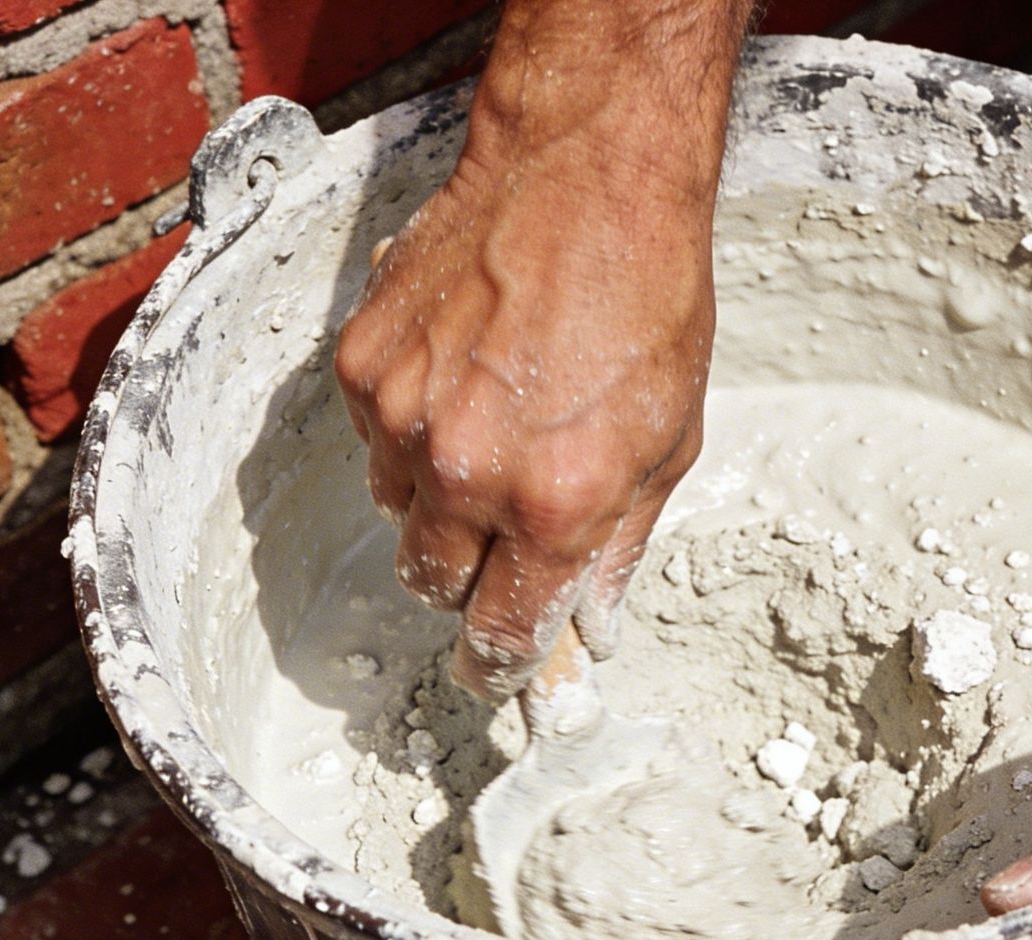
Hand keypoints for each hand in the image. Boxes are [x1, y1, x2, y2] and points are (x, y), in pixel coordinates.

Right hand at [335, 124, 712, 698]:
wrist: (586, 176)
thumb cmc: (648, 298)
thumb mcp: (669, 440)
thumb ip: (620, 544)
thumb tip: (593, 623)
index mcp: (553, 503)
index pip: (503, 633)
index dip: (502, 664)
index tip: (499, 671)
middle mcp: (466, 472)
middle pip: (434, 586)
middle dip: (470, 581)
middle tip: (505, 542)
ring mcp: (402, 416)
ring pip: (399, 515)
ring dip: (438, 503)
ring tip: (494, 432)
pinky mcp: (362, 364)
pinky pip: (374, 442)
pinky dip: (410, 431)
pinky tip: (464, 378)